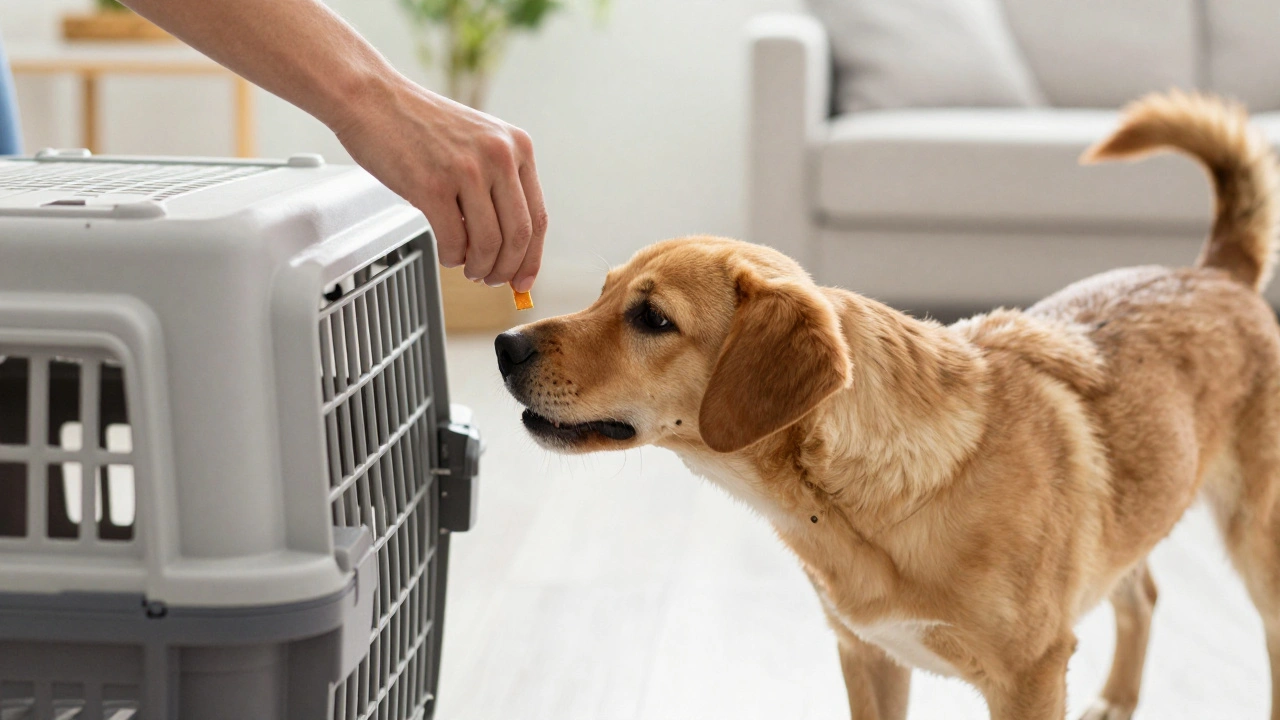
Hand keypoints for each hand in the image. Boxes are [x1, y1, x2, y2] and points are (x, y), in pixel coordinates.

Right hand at [332, 77, 546, 291]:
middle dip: (507, 269)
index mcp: (517, 146)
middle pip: (519, 235)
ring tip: (469, 268)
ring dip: (480, 267)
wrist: (372, 98)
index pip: (538, 217)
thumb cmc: (419, 124)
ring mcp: (467, 170)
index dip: (533, 257)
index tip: (524, 280)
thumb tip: (511, 244)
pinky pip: (454, 241)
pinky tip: (447, 253)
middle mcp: (499, 156)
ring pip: (489, 244)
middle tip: (494, 280)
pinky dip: (452, 257)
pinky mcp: (433, 186)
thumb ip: (499, 182)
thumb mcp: (478, 141)